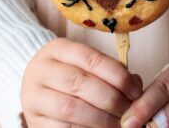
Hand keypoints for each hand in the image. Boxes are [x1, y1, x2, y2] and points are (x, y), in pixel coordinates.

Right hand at [22, 38, 142, 127]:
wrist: (35, 84)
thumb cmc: (68, 71)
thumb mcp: (83, 62)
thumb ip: (108, 69)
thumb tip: (135, 84)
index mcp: (57, 48)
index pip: (90, 59)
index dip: (117, 75)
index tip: (135, 91)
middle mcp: (41, 69)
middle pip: (80, 83)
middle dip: (111, 99)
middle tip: (129, 110)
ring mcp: (33, 95)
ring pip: (71, 108)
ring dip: (101, 119)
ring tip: (119, 123)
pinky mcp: (33, 119)